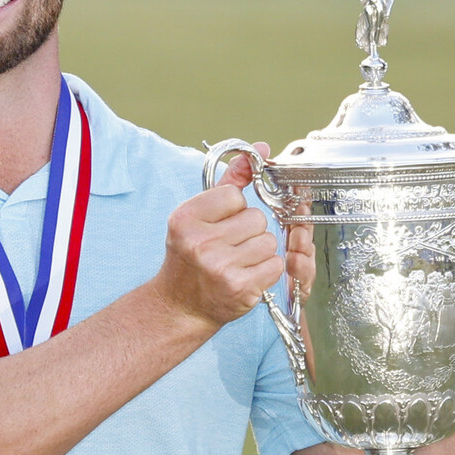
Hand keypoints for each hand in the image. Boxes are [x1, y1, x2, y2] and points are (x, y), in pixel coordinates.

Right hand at [158, 143, 283, 325]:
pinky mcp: (240, 287)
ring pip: (268, 241)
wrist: (180, 306)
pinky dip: (265, 271)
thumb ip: (229, 181)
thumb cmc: (190, 257)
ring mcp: (220, 267)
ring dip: (259, 252)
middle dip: (249, 232)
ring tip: (237, 262)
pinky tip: (245, 276)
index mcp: (185, 219)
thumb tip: (260, 149)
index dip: (233, 210)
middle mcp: (199, 242)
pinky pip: (274, 264)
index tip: (219, 225)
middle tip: (228, 247)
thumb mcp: (198, 216)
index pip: (234, 195)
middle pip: (256, 218)